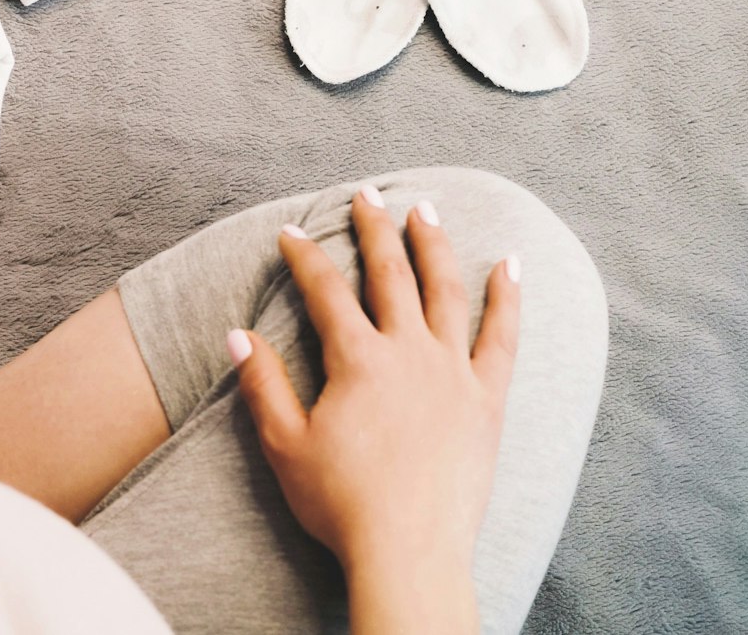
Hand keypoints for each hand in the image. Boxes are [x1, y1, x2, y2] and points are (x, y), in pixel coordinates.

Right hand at [228, 188, 519, 632]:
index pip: (325, 290)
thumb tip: (238, 334)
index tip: (291, 232)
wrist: (410, 552)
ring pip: (446, 291)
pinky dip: (506, 299)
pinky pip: (501, 338)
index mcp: (357, 360)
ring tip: (426, 210)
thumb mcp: (284, 444)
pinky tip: (510, 266)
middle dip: (374, 228)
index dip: (304, 255)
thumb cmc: (342, 504)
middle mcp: (408, 353)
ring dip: (435, 245)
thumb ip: (263, 383)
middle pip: (390, 273)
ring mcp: (453, 373)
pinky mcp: (486, 400)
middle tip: (366, 194)